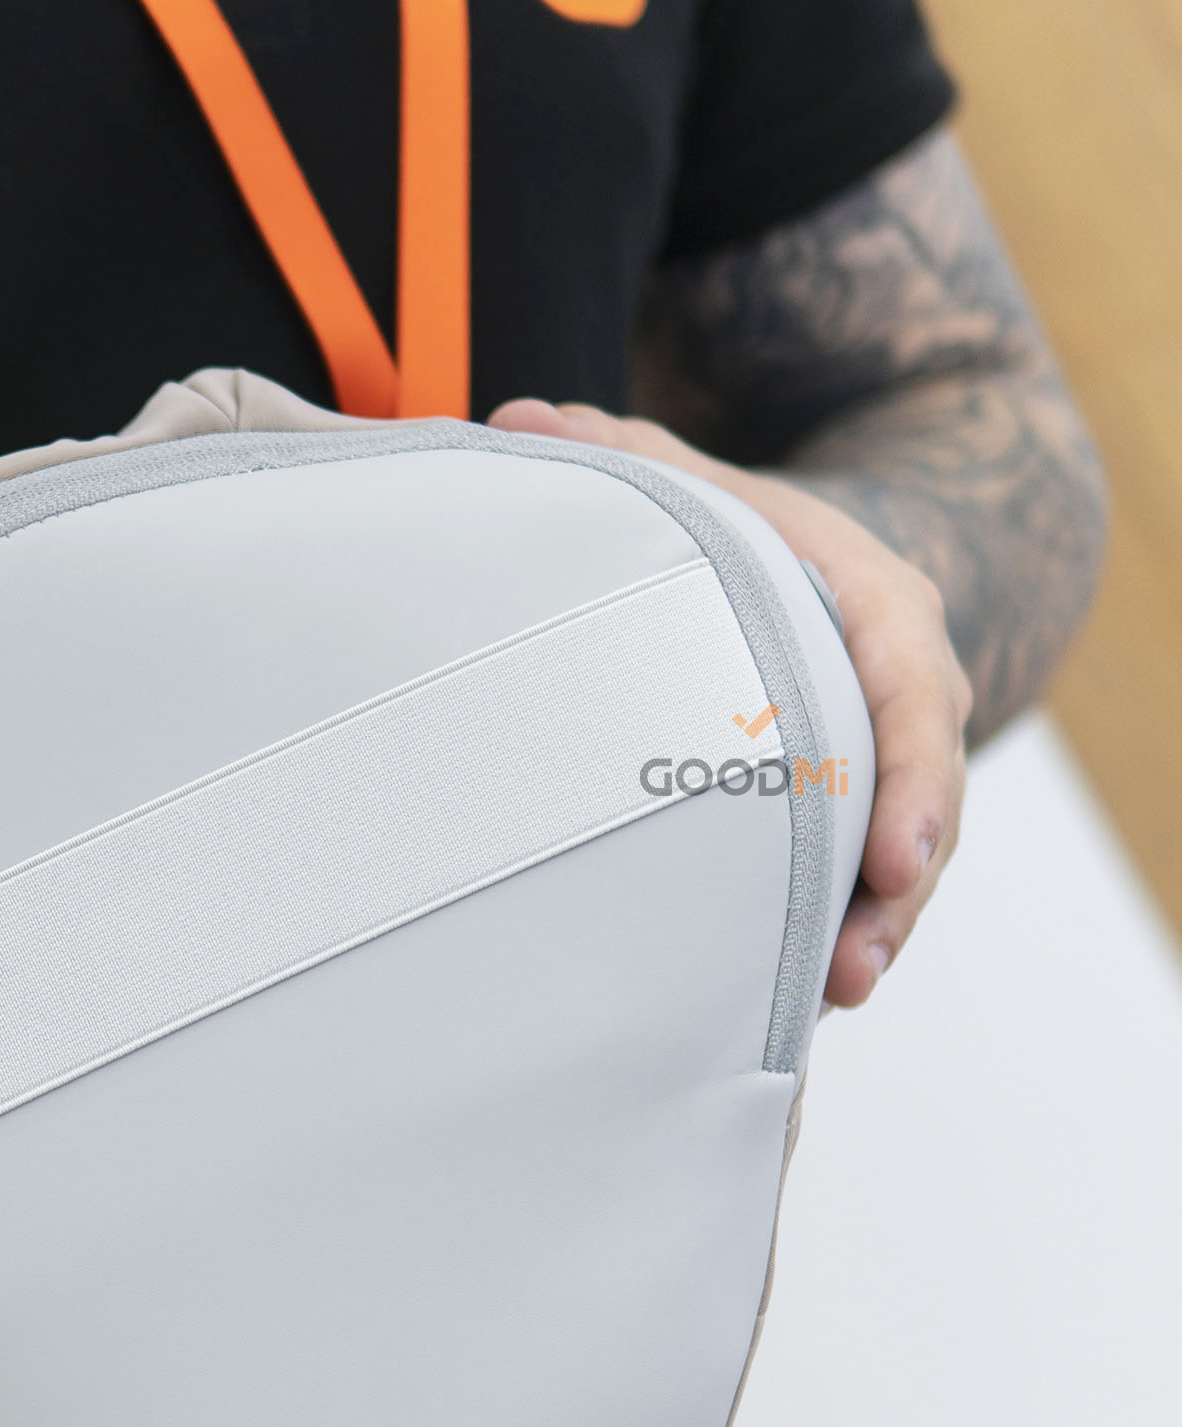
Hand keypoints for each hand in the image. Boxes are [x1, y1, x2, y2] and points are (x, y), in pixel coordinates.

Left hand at [491, 400, 971, 1006]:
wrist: (787, 548)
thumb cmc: (724, 521)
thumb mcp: (677, 476)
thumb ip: (611, 458)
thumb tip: (511, 428)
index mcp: (870, 602)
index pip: (911, 690)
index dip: (903, 777)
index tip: (890, 856)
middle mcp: (894, 684)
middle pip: (916, 797)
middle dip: (892, 888)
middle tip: (850, 968)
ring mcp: (877, 752)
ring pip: (896, 849)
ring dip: (868, 928)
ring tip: (829, 999)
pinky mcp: (843, 800)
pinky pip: (856, 869)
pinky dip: (833, 926)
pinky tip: (797, 994)